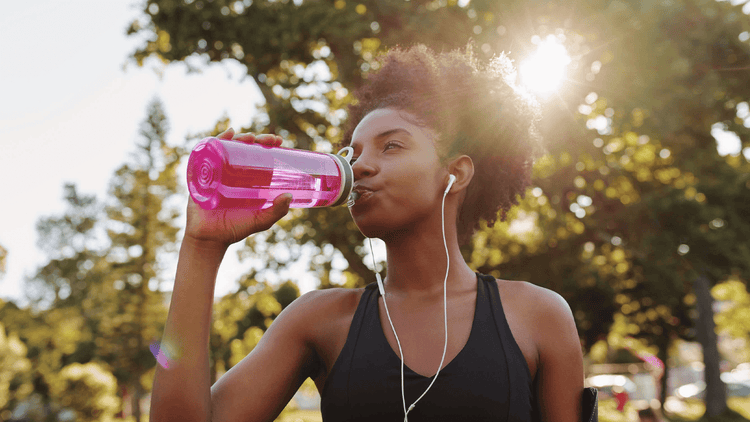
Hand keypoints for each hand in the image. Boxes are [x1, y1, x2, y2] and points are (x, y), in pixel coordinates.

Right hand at [184, 128, 289, 248]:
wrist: (209, 238)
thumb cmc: (235, 229)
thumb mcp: (260, 221)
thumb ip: (275, 212)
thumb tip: (288, 196)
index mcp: (248, 179)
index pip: (258, 155)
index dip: (268, 144)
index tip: (278, 140)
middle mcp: (233, 172)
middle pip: (244, 148)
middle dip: (256, 139)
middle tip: (267, 140)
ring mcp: (217, 171)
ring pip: (227, 148)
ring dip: (238, 138)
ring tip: (248, 138)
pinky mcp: (203, 174)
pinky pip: (207, 154)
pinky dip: (215, 141)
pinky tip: (226, 135)